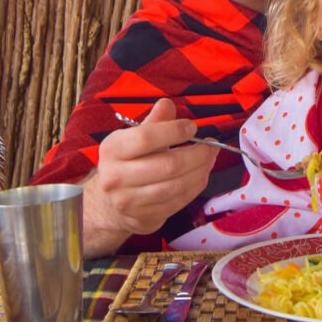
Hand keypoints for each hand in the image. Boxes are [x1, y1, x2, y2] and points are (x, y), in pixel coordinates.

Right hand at [82, 98, 216, 255]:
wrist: (109, 203)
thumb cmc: (128, 163)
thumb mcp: (134, 137)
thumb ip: (153, 122)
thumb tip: (167, 104)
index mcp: (113, 149)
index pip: (146, 138)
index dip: (174, 131)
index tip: (192, 127)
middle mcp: (115, 176)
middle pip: (167, 165)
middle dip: (197, 154)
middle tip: (211, 146)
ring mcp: (129, 201)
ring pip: (175, 186)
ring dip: (200, 171)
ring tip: (210, 159)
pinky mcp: (144, 218)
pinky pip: (177, 202)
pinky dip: (195, 187)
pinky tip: (201, 175)